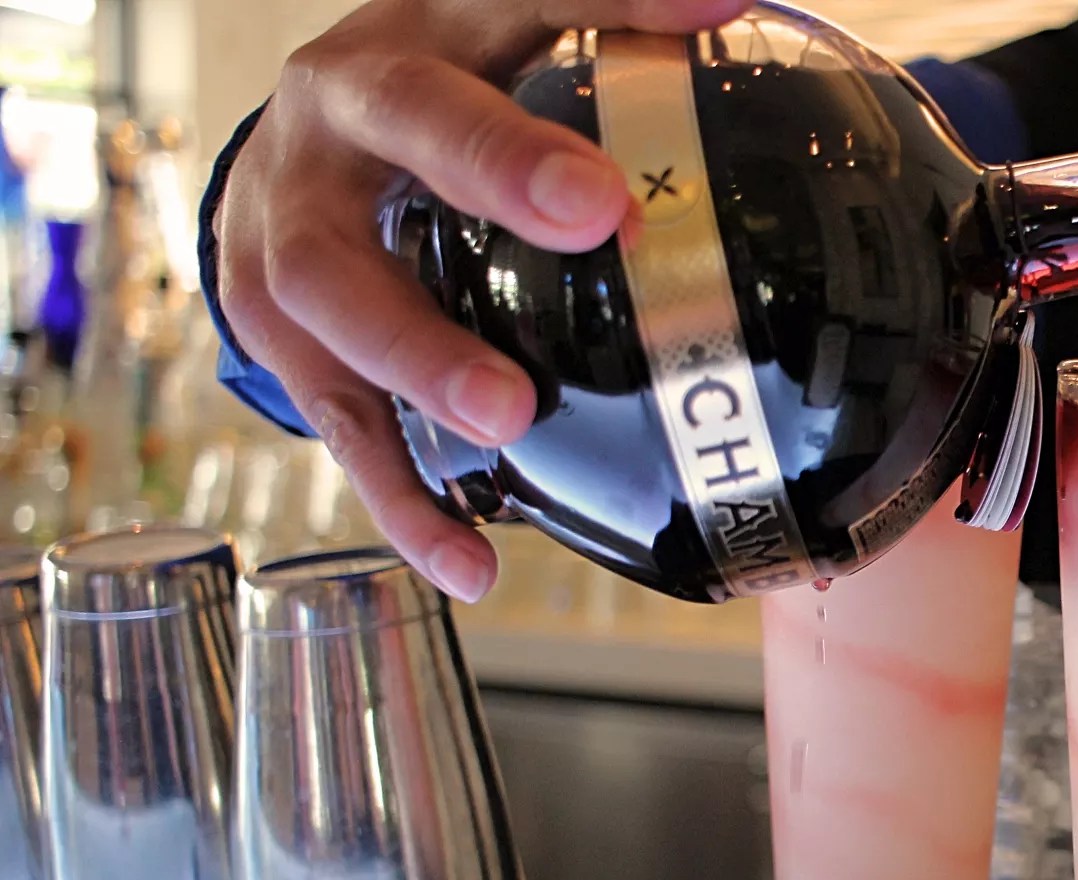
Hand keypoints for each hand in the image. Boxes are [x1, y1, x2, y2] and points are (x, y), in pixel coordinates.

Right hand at [213, 0, 750, 599]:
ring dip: (420, 360)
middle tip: (587, 219)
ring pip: (335, 298)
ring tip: (507, 418)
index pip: (493, 20)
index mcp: (409, 43)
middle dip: (487, 175)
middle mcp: (331, 125)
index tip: (622, 151)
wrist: (288, 159)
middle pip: (399, 132)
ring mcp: (287, 237)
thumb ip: (615, 18)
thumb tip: (735, 5)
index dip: (564, 58)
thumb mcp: (509, 35)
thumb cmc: (434, 93)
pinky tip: (471, 564)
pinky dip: (403, 501)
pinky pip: (338, 424)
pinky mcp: (279, 339)